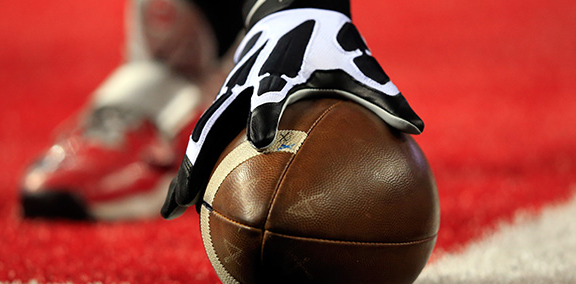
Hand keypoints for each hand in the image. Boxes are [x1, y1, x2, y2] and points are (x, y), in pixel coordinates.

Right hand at [161, 8, 422, 218]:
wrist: (290, 12)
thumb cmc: (327, 41)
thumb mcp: (355, 63)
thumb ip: (381, 94)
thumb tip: (415, 127)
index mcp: (278, 71)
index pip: (267, 92)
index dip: (263, 112)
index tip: (262, 139)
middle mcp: (245, 85)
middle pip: (212, 125)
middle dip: (196, 161)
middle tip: (184, 201)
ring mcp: (231, 95)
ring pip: (202, 136)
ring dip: (187, 171)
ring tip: (173, 210)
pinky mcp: (227, 101)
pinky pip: (210, 136)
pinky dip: (200, 165)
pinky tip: (197, 196)